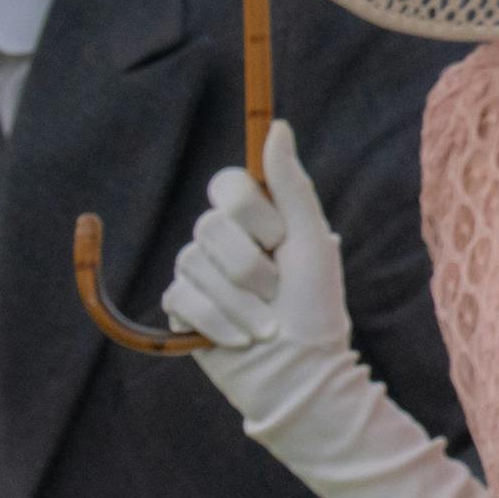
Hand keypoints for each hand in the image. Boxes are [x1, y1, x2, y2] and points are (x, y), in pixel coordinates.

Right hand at [166, 120, 351, 419]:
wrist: (300, 372)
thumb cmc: (316, 307)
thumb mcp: (312, 241)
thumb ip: (290, 185)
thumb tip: (277, 126)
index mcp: (257, 219)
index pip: (227, 184)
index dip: (250, 213)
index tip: (279, 239)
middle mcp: (224, 240)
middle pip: (209, 227)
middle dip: (250, 267)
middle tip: (276, 292)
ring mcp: (200, 274)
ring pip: (193, 264)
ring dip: (240, 302)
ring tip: (266, 324)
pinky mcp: (183, 308)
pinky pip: (182, 298)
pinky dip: (219, 322)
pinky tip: (242, 340)